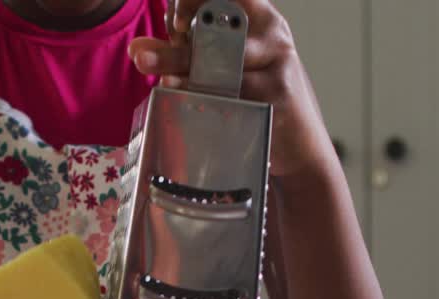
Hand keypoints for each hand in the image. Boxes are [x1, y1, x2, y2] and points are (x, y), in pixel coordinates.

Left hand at [128, 0, 335, 177]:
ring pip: (221, 62)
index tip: (173, 26)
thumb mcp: (225, 67)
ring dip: (185, 73)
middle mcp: (272, 31)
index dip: (191, 3)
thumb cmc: (259, 99)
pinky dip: (206, 101)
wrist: (300, 144)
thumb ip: (185, 54)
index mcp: (258, 15)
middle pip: (217, 27)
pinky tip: (191, 105)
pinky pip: (234, 95)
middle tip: (145, 58)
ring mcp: (278, 61)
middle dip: (178, 45)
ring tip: (164, 82)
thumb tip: (138, 48)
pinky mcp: (278, 93)